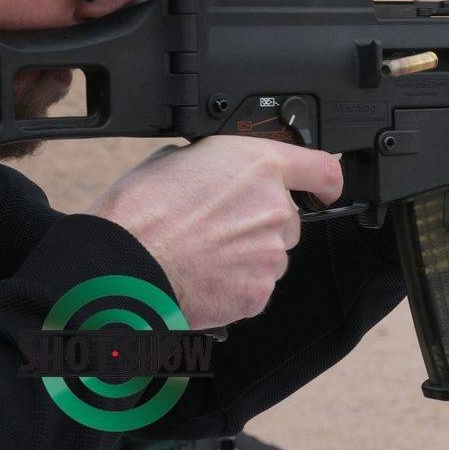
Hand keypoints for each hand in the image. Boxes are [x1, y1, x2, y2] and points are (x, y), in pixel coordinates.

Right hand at [86, 136, 341, 328]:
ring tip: (204, 253)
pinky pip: (257, 286)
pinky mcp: (259, 290)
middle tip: (219, 227)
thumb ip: (221, 164)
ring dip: (248, 255)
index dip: (325, 183)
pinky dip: (236, 285)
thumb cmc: (141, 210)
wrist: (122, 264)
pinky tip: (205, 276)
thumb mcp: (180, 159)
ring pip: (272, 254)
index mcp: (260, 166)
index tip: (325, 191)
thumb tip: (223, 172)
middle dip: (262, 223)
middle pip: (288, 219)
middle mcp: (275, 207)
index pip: (323, 171)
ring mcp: (271, 252)